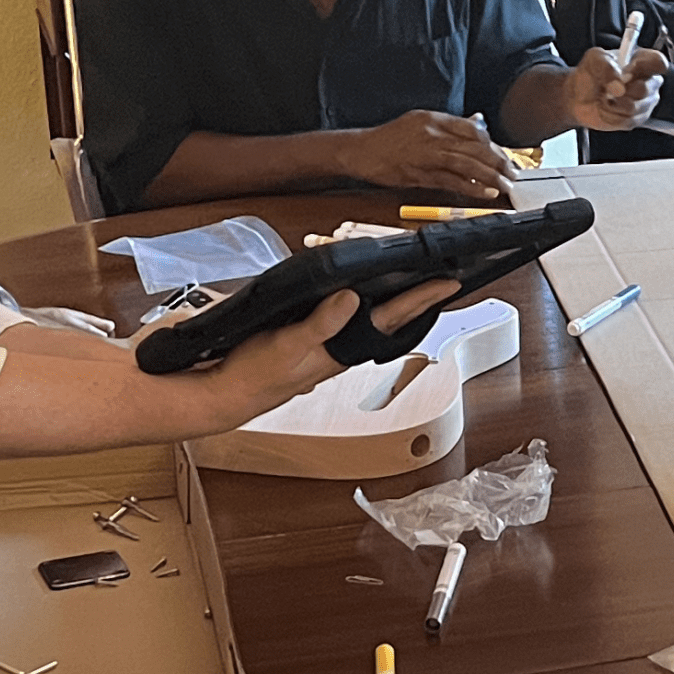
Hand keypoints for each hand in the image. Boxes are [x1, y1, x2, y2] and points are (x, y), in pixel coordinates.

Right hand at [213, 277, 460, 420]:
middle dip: (418, 299)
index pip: (392, 319)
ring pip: (371, 320)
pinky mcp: (311, 340)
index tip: (447, 283)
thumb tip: (352, 299)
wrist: (227, 393)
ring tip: (414, 284)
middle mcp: (341, 346)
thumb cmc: (255, 375)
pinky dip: (360, 303)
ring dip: (394, 302)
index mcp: (342, 348)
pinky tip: (360, 294)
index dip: (420, 299)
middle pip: (390, 319)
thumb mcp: (288, 345)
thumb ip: (321, 323)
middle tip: (443, 279)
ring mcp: (328, 344)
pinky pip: (346, 318)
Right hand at [340, 110, 518, 199]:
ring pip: (466, 164)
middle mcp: (432, 134)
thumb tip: (475, 126)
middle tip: (512, 173)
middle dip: (497, 161)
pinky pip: (450, 181)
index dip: (492, 144)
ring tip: (505, 184)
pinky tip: (484, 191)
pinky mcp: (419, 174)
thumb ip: (447, 127)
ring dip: (489, 175)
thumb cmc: (388, 140)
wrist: (361, 151)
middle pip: (473, 147)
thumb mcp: (419, 123)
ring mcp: (425, 154)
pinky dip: (470, 187)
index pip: (472, 129)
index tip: (504, 156)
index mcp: (433, 119)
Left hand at [565, 47, 666, 131]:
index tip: (628, 70)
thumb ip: (607, 66)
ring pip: (635, 107)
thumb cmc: (590, 74)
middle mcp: (648, 81)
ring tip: (605, 98)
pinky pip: (627, 121)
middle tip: (608, 88)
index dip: (646, 67)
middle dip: (621, 90)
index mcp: (643, 61)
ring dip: (613, 104)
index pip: (659, 62)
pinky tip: (606, 109)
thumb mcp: (594, 60)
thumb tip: (619, 85)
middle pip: (646, 89)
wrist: (578, 97)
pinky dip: (611, 116)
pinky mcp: (636, 119)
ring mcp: (645, 102)